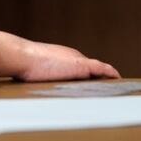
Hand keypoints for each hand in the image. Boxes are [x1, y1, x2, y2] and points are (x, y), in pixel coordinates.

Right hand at [0, 31, 119, 81]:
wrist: (24, 57)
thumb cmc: (24, 63)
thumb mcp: (34, 67)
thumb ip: (39, 70)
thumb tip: (31, 77)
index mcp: (63, 56)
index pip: (79, 66)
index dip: (87, 73)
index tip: (94, 80)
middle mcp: (73, 56)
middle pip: (90, 68)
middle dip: (99, 76)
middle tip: (108, 84)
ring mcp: (78, 60)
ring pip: (98, 69)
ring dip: (106, 76)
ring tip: (116, 83)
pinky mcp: (82, 65)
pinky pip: (102, 69)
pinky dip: (110, 72)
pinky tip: (117, 78)